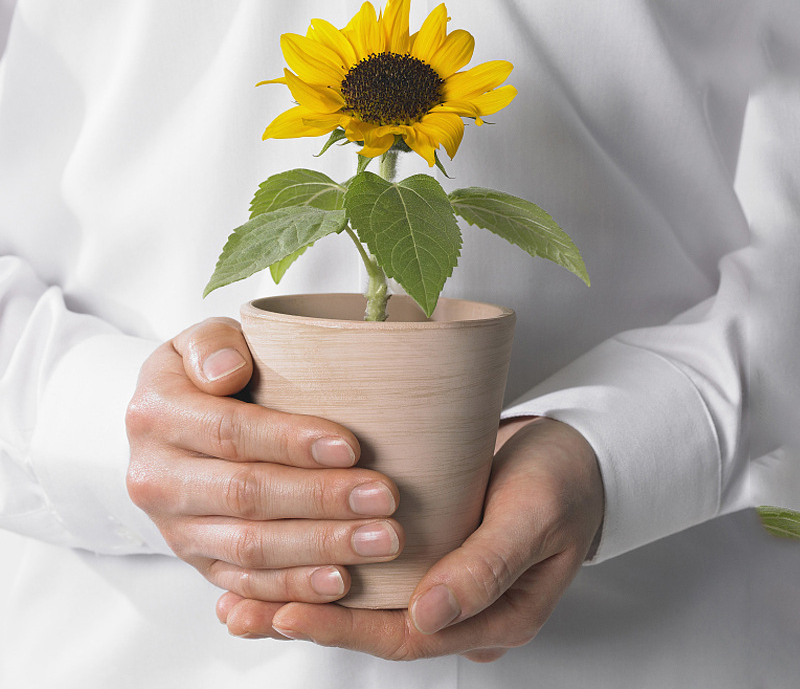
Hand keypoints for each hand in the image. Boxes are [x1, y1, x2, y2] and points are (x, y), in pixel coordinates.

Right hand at [125, 317, 402, 605]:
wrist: (168, 424)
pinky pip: (245, 583)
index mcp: (156, 415)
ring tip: (382, 540)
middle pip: (245, 495)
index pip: (230, 431)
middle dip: (321, 499)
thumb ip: (212, 344)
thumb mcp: (200, 340)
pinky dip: (294, 587)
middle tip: (385, 499)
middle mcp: (157, 478)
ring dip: (321, 548)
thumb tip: (227, 372)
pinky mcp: (196, 560)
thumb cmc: (203, 372)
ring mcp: (175, 527)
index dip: (290, 442)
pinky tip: (342, 581)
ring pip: (250, 548)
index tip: (351, 446)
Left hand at [216, 417, 603, 659]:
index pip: (408, 635)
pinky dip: (327, 565)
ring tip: (241, 596)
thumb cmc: (561, 479)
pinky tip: (285, 558)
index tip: (288, 611)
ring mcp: (443, 579)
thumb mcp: (534, 514)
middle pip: (375, 625)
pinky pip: (373, 569)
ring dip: (306, 596)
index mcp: (494, 614)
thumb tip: (431, 616)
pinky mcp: (428, 548)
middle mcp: (460, 607)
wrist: (574, 453)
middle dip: (307, 619)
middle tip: (241, 612)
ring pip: (367, 601)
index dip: (345, 627)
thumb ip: (488, 565)